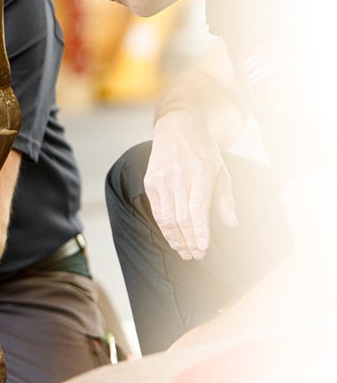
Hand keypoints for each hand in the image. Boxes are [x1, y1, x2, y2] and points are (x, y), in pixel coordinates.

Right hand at [145, 112, 236, 260]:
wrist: (177, 127)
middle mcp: (179, 175)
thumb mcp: (221, 170)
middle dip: (188, 240)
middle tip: (194, 255)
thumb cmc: (203, 151)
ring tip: (183, 251)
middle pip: (181, 217)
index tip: (202, 249)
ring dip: (175, 238)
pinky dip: (164, 227)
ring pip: (167, 217)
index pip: (197, 210)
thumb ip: (225, 198)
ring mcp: (162, 178)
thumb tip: (231, 224)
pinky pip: (157, 210)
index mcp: (200, 172)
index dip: (199, 233)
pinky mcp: (150, 180)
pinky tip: (172, 237)